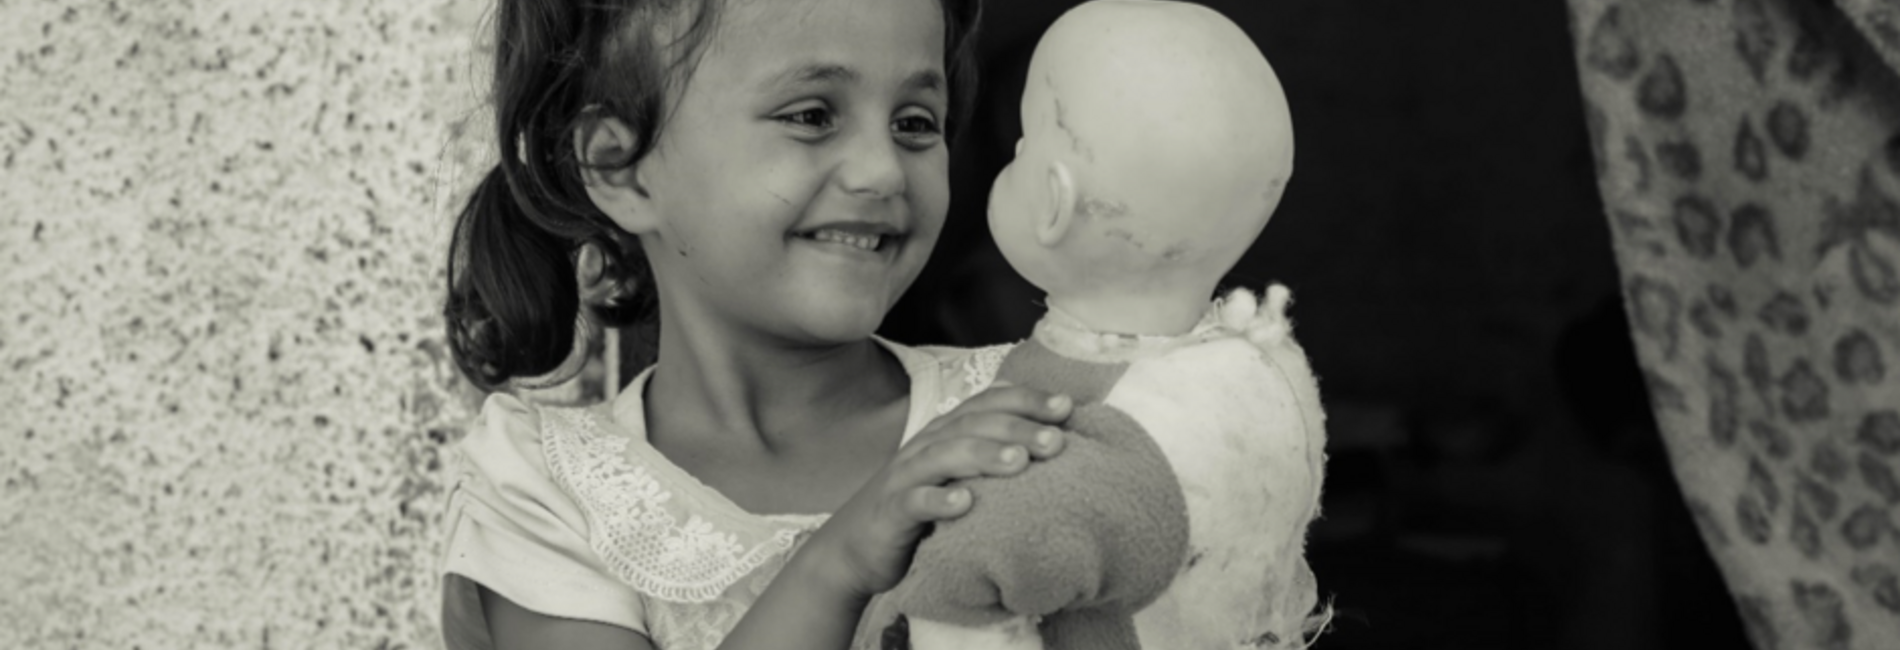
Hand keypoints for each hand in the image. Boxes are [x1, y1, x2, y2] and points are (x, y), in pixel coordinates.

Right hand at [802, 383, 1073, 599]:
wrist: (854, 547)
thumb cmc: (919, 510)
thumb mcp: (956, 476)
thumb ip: (991, 457)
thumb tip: (1051, 444)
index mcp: (946, 434)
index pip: (987, 404)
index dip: (1026, 400)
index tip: (1067, 407)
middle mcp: (926, 446)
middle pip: (973, 426)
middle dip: (1017, 428)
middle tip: (1057, 441)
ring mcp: (905, 477)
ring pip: (946, 456)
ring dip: (984, 456)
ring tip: (1020, 462)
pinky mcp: (890, 512)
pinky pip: (914, 502)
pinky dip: (938, 500)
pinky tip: (965, 504)